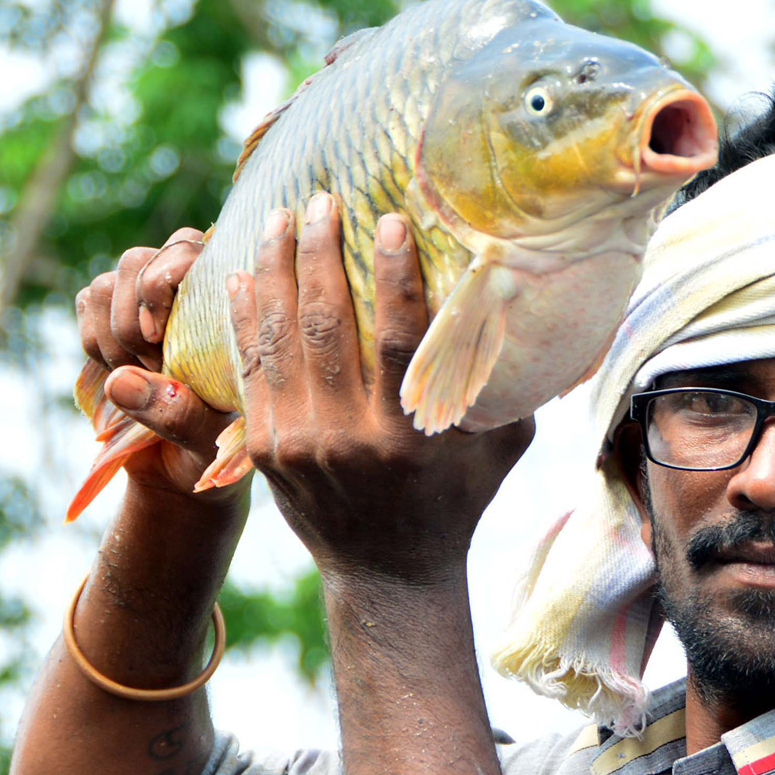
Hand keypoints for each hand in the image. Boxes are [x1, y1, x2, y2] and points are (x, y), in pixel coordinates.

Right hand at [76, 228, 242, 503]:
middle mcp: (186, 288)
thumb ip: (178, 410)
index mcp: (227, 298)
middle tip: (153, 367)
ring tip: (144, 377)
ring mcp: (144, 299)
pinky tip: (123, 376)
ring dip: (113, 336)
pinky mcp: (110, 315)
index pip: (189, 248)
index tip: (159, 337)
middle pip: (137, 260)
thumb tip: (121, 381)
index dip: (163, 281)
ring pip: (105, 283)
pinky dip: (94, 342)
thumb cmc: (216, 444)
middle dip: (132, 319)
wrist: (183, 466)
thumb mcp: (210, 434)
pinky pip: (85, 304)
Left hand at [227, 194, 533, 583]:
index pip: (399, 341)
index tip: (388, 220)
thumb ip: (504, 386)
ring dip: (275, 273)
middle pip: (327, 329)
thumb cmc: (456, 500)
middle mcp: (349, 440)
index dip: (393, 276)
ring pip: (280, 342)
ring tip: (276, 220)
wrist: (388, 574)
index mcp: (411, 438)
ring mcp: (299, 446)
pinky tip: (244, 278)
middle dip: (319, 255)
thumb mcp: (499, 449)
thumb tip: (530, 311)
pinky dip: (246, 320)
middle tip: (320, 200)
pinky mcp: (266, 450)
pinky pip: (252, 371)